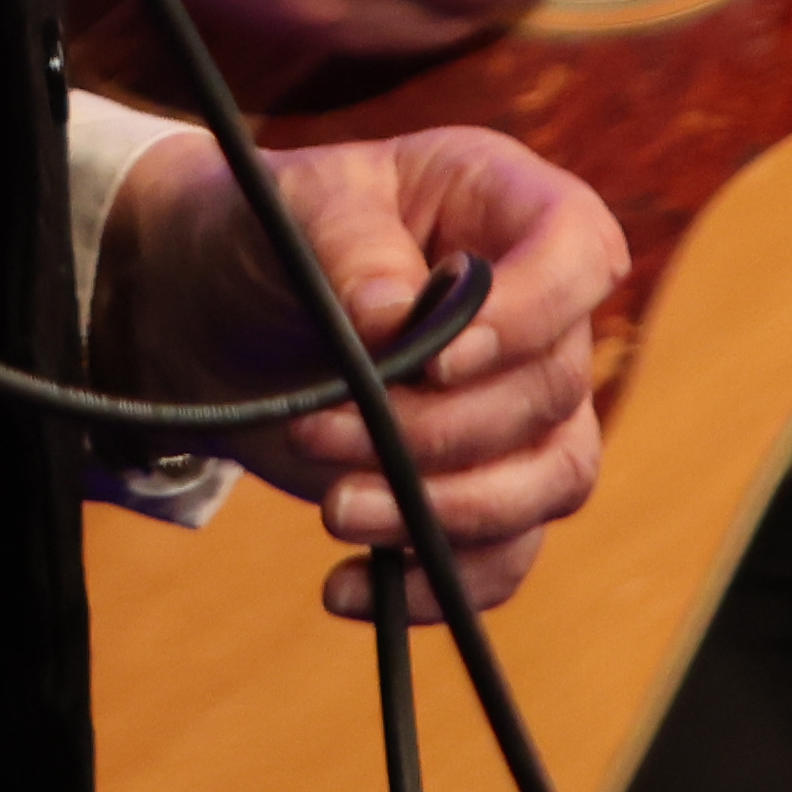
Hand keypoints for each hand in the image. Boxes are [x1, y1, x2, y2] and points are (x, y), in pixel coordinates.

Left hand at [103, 123, 623, 622]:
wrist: (211, 312)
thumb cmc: (268, 229)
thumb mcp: (294, 204)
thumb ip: (349, 243)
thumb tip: (394, 320)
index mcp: (508, 206)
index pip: (580, 254)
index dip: (531, 315)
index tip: (437, 362)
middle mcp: (538, 309)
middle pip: (550, 390)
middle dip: (437, 431)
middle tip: (318, 433)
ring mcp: (519, 404)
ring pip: (551, 481)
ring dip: (448, 513)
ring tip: (333, 512)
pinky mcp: (483, 484)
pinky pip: (506, 554)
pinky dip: (434, 583)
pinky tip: (347, 587)